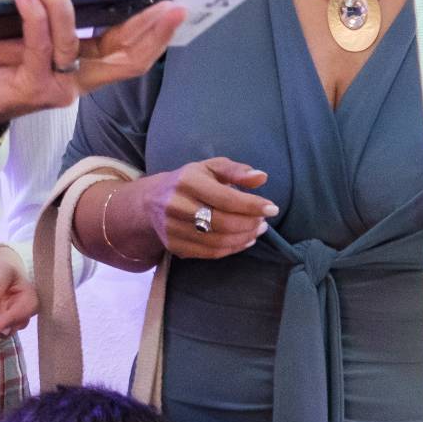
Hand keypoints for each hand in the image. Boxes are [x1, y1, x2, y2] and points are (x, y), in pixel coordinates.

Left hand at [0, 0, 184, 136]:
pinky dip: (36, 16)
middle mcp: (76, 81)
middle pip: (124, 58)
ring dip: (58, 4)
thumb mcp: (27, 14)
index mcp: (85, 66)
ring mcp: (56, 88)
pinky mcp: (30, 88)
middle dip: (148, 28)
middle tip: (165, 2)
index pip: (131, 52)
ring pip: (72, 43)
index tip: (178, 5)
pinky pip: (40, 47)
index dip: (157, 32)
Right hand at [139, 157, 274, 258]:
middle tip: (263, 221)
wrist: (150, 202)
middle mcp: (176, 206)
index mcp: (187, 181)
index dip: (253, 206)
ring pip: (218, 241)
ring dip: (244, 238)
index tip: (272, 208)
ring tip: (256, 230)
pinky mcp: (174, 246)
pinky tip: (243, 241)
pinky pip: (210, 253)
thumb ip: (236, 170)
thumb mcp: (210, 167)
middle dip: (250, 224)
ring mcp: (173, 228)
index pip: (226, 199)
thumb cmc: (188, 181)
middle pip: (224, 223)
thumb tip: (262, 177)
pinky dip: (232, 249)